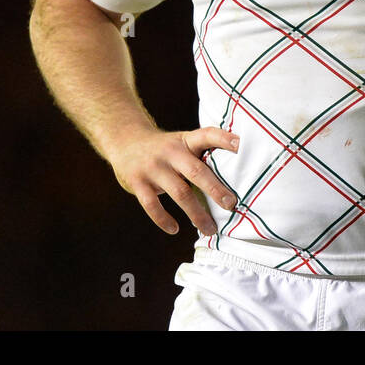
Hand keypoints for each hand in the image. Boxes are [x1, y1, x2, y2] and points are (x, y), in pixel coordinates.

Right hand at [109, 126, 239, 236]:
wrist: (125, 140)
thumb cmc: (164, 149)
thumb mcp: (182, 143)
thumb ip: (201, 157)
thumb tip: (233, 183)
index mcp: (186, 141)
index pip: (207, 135)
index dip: (224, 139)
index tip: (240, 145)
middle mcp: (170, 152)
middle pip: (196, 171)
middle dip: (215, 189)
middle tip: (231, 205)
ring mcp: (153, 167)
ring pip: (179, 193)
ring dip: (196, 214)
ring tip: (210, 230)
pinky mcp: (138, 182)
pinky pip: (152, 205)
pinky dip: (164, 219)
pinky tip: (175, 229)